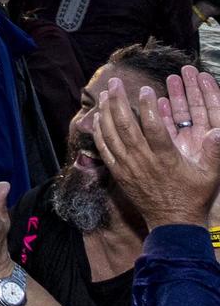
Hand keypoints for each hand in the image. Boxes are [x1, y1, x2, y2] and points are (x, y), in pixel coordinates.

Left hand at [97, 73, 219, 228]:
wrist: (173, 223)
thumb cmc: (193, 197)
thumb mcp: (209, 175)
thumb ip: (214, 151)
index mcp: (166, 158)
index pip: (153, 127)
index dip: (148, 106)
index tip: (145, 89)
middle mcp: (143, 160)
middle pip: (125, 126)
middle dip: (118, 101)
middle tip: (114, 83)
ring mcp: (128, 167)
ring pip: (110, 134)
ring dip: (105, 112)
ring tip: (104, 94)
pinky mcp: (118, 173)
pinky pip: (104, 149)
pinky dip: (99, 132)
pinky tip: (98, 118)